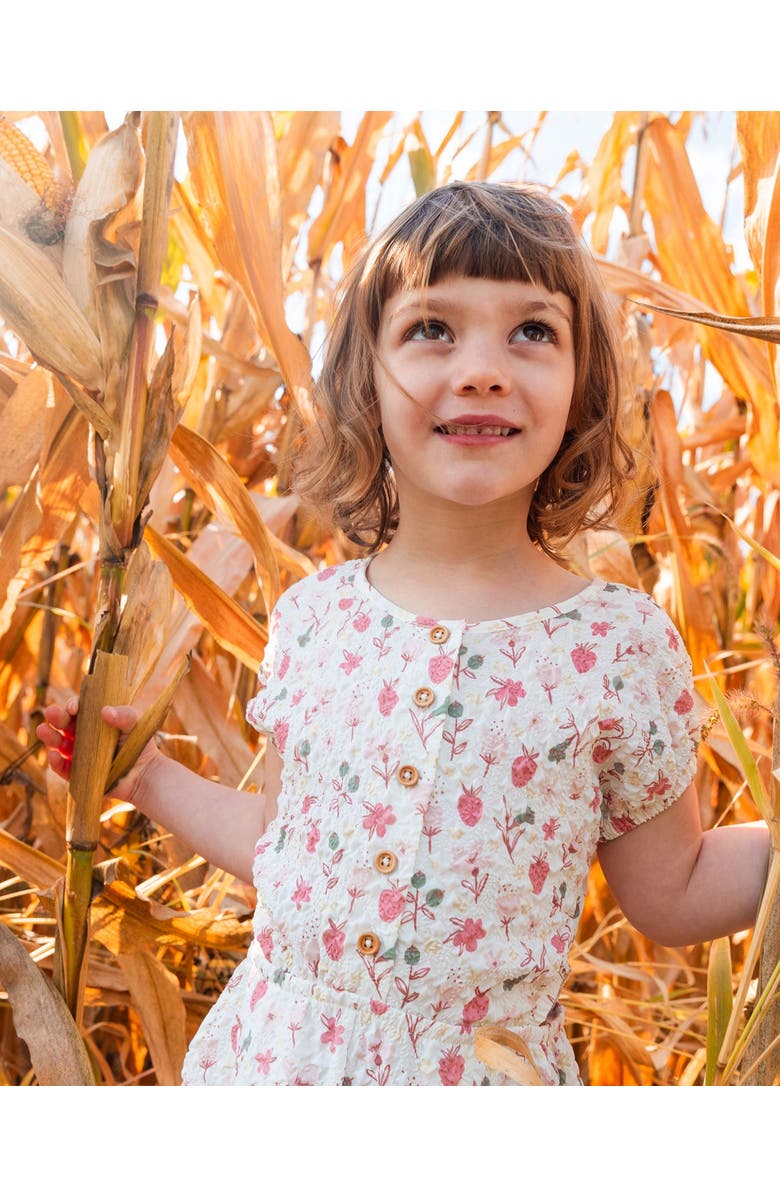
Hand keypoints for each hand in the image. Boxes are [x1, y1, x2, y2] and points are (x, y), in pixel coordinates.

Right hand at [38, 698, 161, 806]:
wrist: (144, 774)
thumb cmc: (139, 745)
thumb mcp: (135, 724)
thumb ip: (125, 714)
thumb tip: (105, 711)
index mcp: (93, 720)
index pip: (78, 709)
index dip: (72, 705)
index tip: (73, 708)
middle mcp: (82, 735)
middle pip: (63, 724)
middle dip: (55, 717)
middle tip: (50, 713)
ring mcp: (78, 754)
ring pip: (57, 744)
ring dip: (49, 737)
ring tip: (43, 731)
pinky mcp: (77, 773)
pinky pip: (62, 767)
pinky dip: (55, 762)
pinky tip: (53, 755)